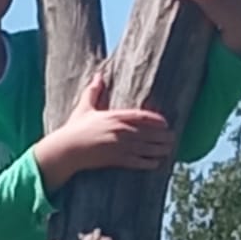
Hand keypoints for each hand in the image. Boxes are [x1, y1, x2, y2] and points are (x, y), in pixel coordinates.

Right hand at [34, 73, 174, 190]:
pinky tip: (157, 163)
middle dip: (163, 136)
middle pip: (149, 133)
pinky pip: (138, 162)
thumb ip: (93, 92)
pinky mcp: (116, 160)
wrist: (67, 149)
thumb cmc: (75, 128)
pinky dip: (149, 163)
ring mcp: (120, 147)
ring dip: (160, 149)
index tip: (166, 122)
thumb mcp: (84, 108)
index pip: (142, 116)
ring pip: (147, 148)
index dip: (156, 120)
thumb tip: (98, 76)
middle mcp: (121, 131)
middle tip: (173, 137)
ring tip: (169, 149)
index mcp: (115, 116)